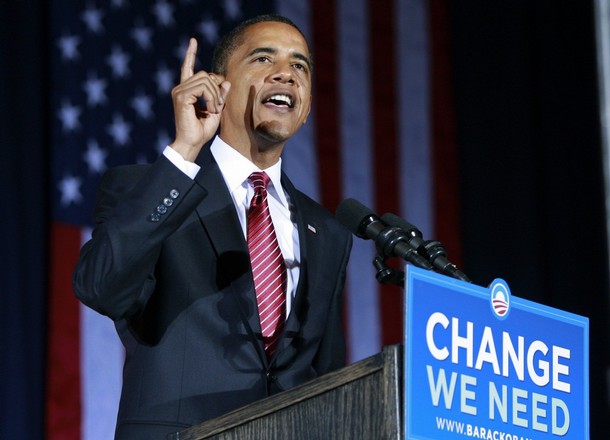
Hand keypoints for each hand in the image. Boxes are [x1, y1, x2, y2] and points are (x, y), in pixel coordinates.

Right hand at [169, 38, 230, 161]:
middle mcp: (180, 88)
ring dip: (215, 95)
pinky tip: (210, 109)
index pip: (187, 67)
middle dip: (216, 88)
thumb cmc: (201, 131)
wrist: (192, 143)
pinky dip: (211, 98)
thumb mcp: (216, 110)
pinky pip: (203, 88)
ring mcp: (179, 92)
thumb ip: (220, 95)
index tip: (193, 40)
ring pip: (205, 80)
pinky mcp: (181, 97)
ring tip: (214, 109)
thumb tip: (225, 81)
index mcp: (186, 90)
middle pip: (205, 74)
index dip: (190, 53)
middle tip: (218, 106)